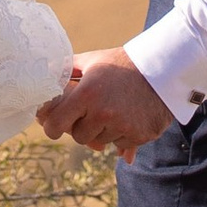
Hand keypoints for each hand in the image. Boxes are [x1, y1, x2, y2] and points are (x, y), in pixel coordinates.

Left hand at [38, 45, 173, 160]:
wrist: (162, 68)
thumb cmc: (121, 64)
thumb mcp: (92, 61)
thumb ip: (66, 70)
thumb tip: (44, 77)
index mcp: (87, 94)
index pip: (56, 125)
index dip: (53, 127)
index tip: (55, 125)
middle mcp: (103, 113)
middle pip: (80, 137)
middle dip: (83, 127)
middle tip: (94, 111)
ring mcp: (122, 126)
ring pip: (102, 141)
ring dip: (104, 130)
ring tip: (116, 108)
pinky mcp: (140, 136)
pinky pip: (121, 144)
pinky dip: (123, 135)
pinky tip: (130, 116)